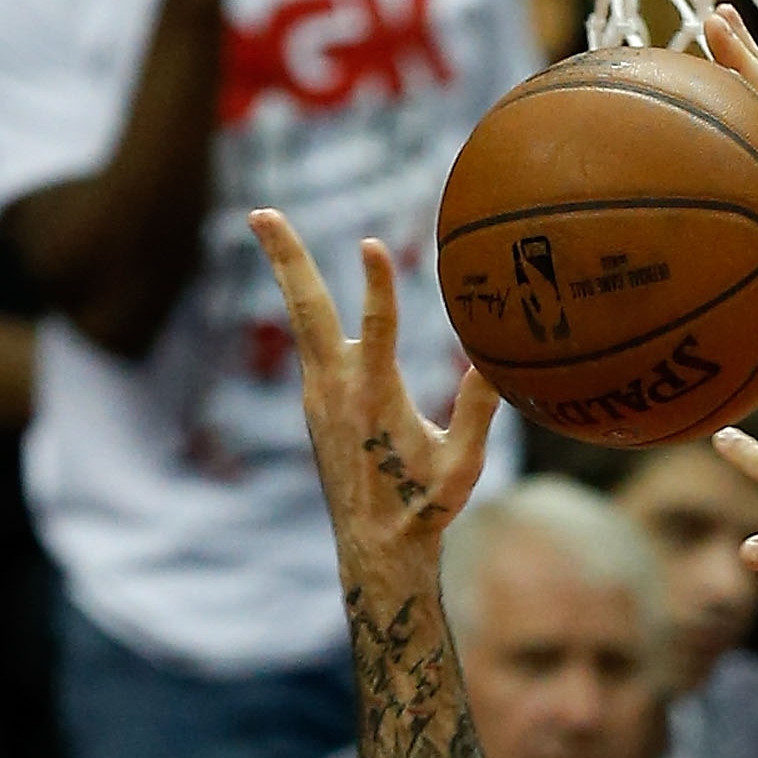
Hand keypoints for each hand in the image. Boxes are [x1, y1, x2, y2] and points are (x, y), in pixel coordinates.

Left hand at [250, 217, 498, 575]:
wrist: (374, 547)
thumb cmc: (425, 508)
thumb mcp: (464, 464)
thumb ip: (478, 410)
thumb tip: (496, 361)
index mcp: (375, 398)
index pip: (376, 329)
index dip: (376, 286)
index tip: (371, 244)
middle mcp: (336, 387)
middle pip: (307, 308)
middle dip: (286, 257)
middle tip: (260, 210)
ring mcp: (318, 393)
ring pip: (302, 319)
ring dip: (290, 271)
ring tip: (269, 222)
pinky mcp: (314, 403)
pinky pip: (311, 343)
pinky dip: (309, 308)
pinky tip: (305, 290)